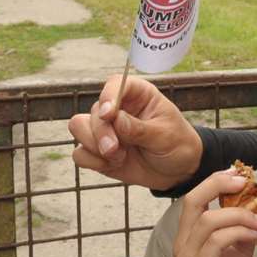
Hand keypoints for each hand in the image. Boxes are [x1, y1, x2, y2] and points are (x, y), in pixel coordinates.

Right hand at [68, 75, 203, 190]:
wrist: (178, 172)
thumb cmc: (177, 145)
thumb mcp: (165, 136)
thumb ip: (140, 129)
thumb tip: (116, 120)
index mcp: (138, 95)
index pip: (115, 84)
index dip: (108, 96)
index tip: (109, 114)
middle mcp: (118, 108)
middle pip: (94, 111)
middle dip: (101, 132)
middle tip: (115, 149)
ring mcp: (106, 129)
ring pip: (79, 127)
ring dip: (93, 145)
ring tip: (118, 158)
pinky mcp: (97, 150)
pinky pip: (80, 153)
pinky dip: (92, 161)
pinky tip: (112, 165)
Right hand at [173, 170, 256, 256]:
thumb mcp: (239, 253)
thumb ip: (242, 230)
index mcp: (189, 237)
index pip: (194, 199)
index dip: (215, 181)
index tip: (238, 174)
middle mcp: (182, 244)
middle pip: (192, 200)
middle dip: (219, 185)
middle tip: (244, 183)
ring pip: (209, 220)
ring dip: (239, 215)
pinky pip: (217, 241)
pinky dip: (238, 232)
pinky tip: (254, 235)